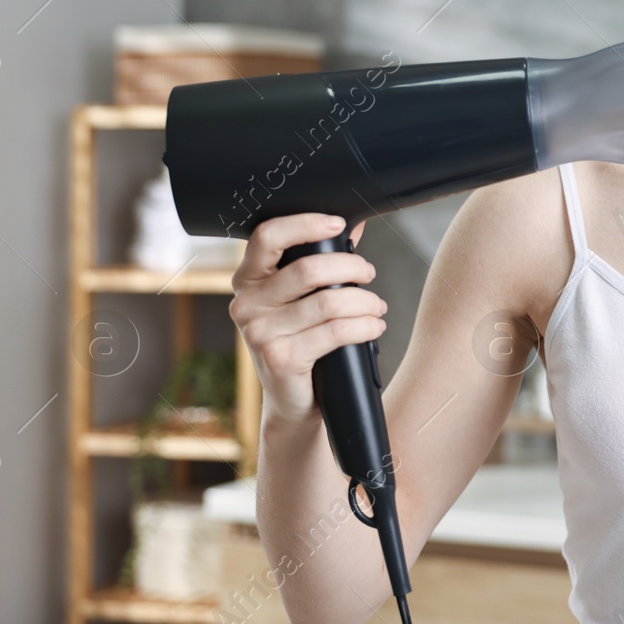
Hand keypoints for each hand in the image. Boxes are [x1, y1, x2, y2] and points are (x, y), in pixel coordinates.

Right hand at [229, 214, 382, 425]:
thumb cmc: (300, 340)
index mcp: (247, 280)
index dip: (305, 224)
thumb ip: (321, 260)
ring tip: (377, 307)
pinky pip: (335, 332)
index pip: (267, 236)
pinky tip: (374, 326)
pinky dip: (364, 326)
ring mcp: (259, 334)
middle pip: (308, 269)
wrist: (292, 401)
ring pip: (328, 302)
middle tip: (369, 274)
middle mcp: (246, 304)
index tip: (338, 223)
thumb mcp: (301, 299)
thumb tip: (354, 223)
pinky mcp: (280, 359)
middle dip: (351, 267)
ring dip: (365, 301)